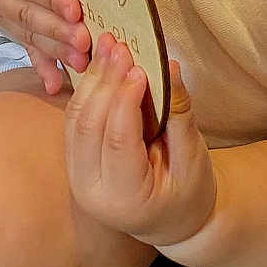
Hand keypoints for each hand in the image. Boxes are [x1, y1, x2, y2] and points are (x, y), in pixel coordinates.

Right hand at [0, 0, 90, 96]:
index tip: (76, 10)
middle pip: (27, 12)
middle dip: (58, 30)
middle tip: (86, 42)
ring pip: (28, 33)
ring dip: (56, 50)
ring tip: (82, 62)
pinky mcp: (5, 24)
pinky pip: (25, 46)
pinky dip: (42, 66)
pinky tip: (56, 84)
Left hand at [65, 36, 216, 246]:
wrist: (172, 220)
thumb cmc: (189, 193)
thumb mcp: (193, 159)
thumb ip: (180, 115)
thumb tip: (170, 67)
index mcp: (124, 198)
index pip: (118, 139)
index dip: (125, 99)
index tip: (140, 67)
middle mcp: (91, 191)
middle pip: (89, 126)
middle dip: (104, 81)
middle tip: (120, 46)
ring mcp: (76, 177)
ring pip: (74, 120)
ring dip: (90, 79)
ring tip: (108, 46)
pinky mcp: (73, 162)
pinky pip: (73, 120)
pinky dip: (85, 90)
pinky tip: (100, 65)